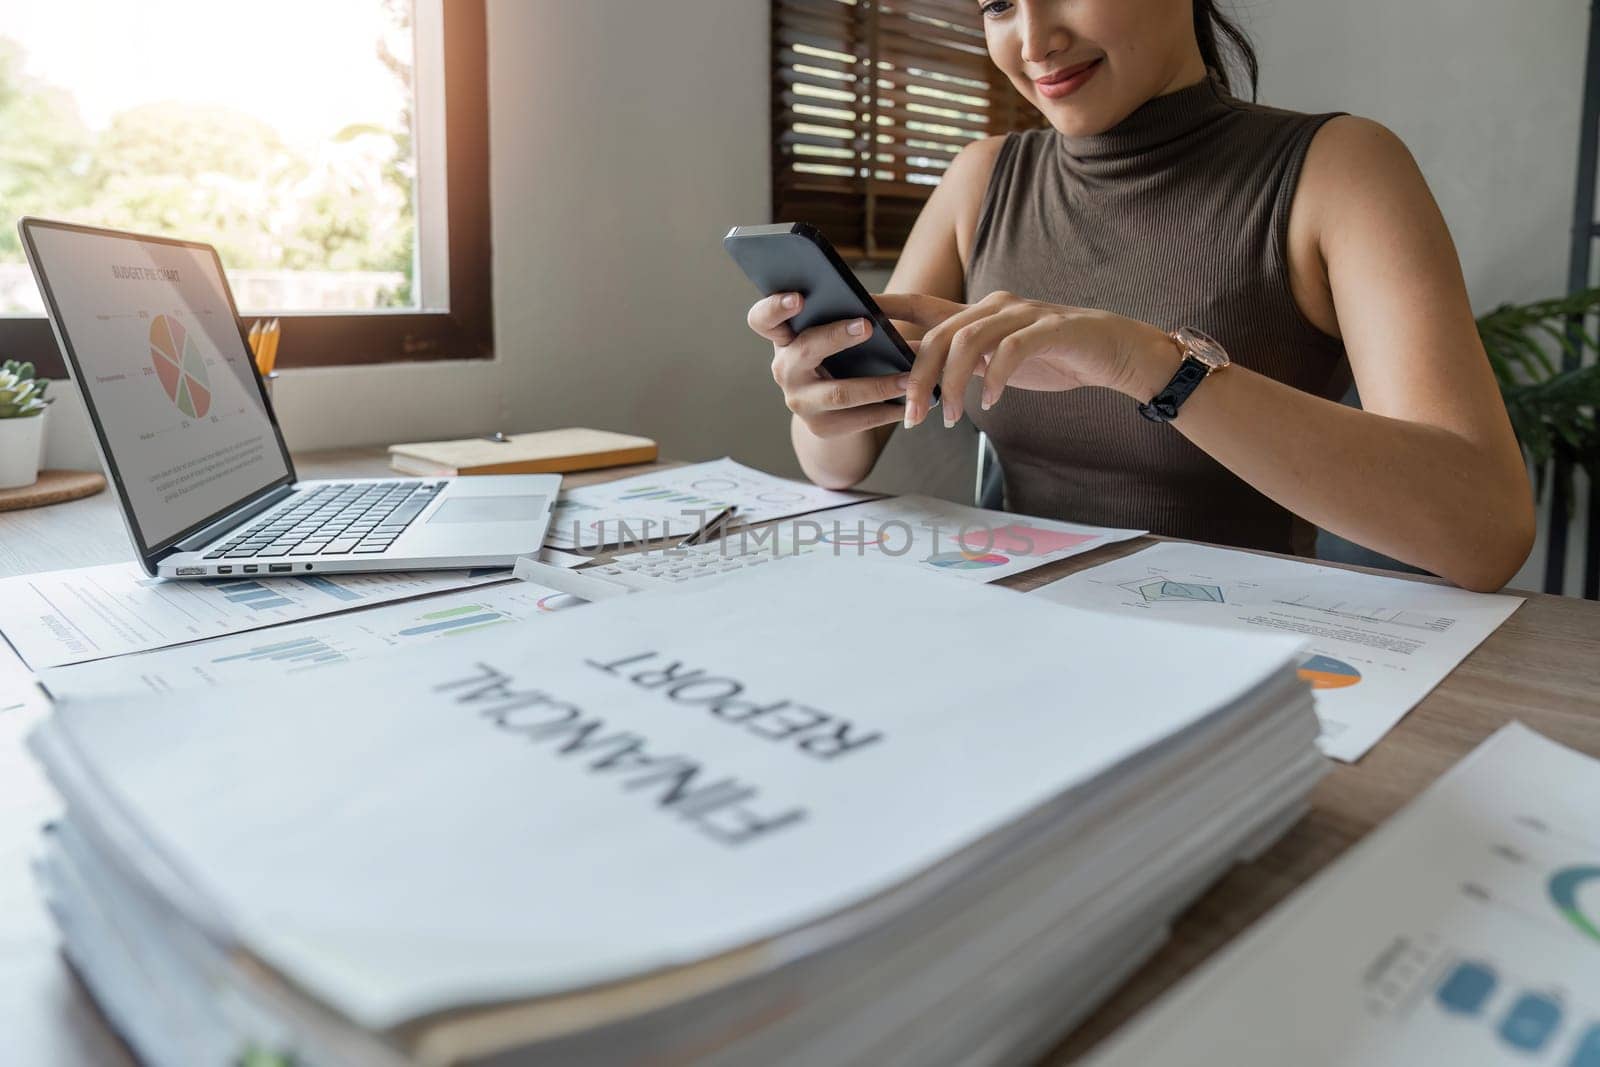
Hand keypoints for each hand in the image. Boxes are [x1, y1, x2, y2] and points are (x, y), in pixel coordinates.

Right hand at [746, 292, 909, 437]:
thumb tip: (880, 309)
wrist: (832, 409)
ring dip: (877, 385)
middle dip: (835, 337)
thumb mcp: (832, 334)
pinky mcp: (821, 428)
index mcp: (783, 339)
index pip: (763, 320)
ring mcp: (799, 402)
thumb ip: (845, 317)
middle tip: (867, 326)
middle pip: (804, 351)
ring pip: (838, 393)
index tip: (800, 298)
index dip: (776, 307)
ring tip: (908, 378)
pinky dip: (888, 410)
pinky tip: (911, 402)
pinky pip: (857, 419)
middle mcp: (784, 370)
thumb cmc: (838, 355)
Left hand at [874, 291, 1176, 427]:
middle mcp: (996, 306)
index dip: (887, 309)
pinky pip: (1012, 351)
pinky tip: (991, 402)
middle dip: (918, 376)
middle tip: (910, 416)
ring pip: (969, 340)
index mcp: (979, 312)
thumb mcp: (999, 362)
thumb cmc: (1054, 358)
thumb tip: (920, 382)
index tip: (854, 322)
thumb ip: (964, 364)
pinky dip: (996, 378)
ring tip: (948, 418)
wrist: (1115, 353)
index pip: (923, 305)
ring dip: (952, 384)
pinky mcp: (1051, 330)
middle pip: (939, 333)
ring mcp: (1024, 314)